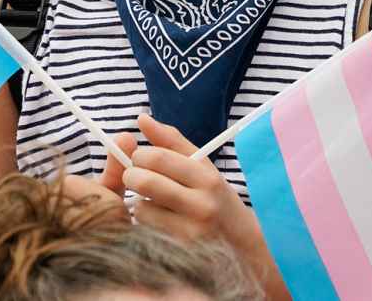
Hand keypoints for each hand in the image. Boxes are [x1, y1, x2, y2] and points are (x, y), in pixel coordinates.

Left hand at [103, 116, 289, 298]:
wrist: (239, 241)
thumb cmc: (213, 195)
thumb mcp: (200, 163)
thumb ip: (170, 140)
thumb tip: (141, 118)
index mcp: (206, 177)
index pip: (159, 157)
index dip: (141, 154)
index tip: (139, 157)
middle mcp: (201, 205)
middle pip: (147, 181)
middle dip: (132, 175)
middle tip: (134, 175)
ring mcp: (192, 232)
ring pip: (141, 208)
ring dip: (138, 202)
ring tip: (150, 200)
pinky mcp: (180, 252)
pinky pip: (147, 230)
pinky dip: (145, 222)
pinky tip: (156, 220)